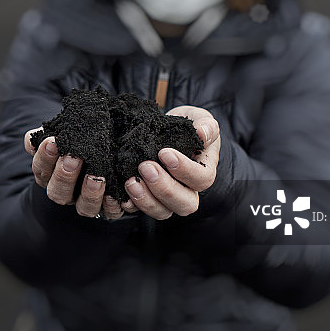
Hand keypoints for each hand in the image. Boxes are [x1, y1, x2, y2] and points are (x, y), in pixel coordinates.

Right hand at [24, 127, 126, 219]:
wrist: (106, 138)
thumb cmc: (79, 134)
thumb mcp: (64, 128)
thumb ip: (51, 130)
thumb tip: (38, 135)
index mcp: (50, 173)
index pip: (41, 169)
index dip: (44, 157)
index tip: (52, 141)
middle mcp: (66, 191)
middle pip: (57, 193)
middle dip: (64, 176)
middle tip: (74, 158)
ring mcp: (86, 201)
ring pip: (83, 207)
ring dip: (89, 193)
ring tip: (97, 177)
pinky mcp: (108, 207)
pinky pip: (110, 213)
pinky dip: (112, 206)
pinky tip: (114, 194)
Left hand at [122, 105, 219, 220]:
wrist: (165, 130)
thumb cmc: (185, 126)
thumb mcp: (198, 119)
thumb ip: (206, 126)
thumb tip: (202, 133)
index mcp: (203, 171)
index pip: (201, 179)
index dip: (184, 170)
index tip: (164, 153)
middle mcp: (188, 190)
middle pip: (185, 204)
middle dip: (164, 188)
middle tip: (146, 167)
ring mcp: (168, 198)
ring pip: (163, 212)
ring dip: (146, 200)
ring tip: (131, 182)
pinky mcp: (149, 199)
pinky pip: (142, 210)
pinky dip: (132, 206)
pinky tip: (123, 198)